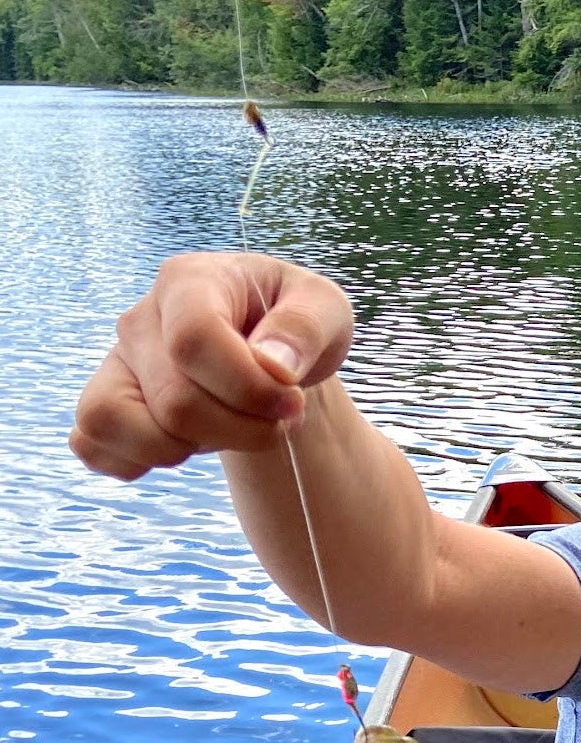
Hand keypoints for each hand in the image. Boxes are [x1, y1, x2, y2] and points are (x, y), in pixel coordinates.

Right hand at [70, 252, 353, 480]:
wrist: (271, 352)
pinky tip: (187, 446)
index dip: (249, 388)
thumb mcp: (326, 309)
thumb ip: (306, 328)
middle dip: (244, 430)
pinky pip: (92, 444)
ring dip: (189, 448)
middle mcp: (141, 320)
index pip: (194, 340)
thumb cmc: (295, 325)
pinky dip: (138, 461)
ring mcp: (117, 363)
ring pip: (118, 423)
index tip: (294, 403)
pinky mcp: (107, 403)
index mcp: (189, 282)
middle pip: (175, 401)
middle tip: (281, 420)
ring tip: (229, 430)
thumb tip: (274, 365)